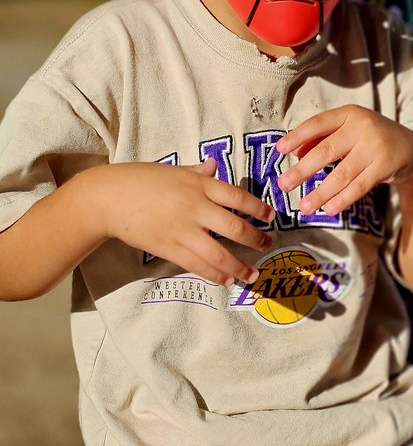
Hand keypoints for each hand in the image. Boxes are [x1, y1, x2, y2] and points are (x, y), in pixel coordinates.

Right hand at [99, 158, 273, 285]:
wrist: (109, 198)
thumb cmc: (140, 179)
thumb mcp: (172, 170)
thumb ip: (196, 171)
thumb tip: (213, 166)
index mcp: (198, 184)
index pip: (237, 197)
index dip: (258, 208)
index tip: (271, 217)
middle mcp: (195, 207)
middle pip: (235, 228)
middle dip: (255, 239)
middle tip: (267, 245)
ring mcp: (183, 230)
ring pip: (220, 253)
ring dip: (240, 267)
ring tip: (253, 274)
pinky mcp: (170, 248)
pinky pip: (198, 265)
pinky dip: (215, 274)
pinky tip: (226, 280)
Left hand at [276, 106, 412, 215]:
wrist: (412, 149)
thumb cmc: (370, 140)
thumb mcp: (349, 131)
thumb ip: (322, 137)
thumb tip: (294, 151)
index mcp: (349, 114)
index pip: (318, 123)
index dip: (297, 136)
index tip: (279, 150)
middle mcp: (362, 126)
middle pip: (326, 150)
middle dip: (302, 170)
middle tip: (283, 185)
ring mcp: (376, 146)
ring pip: (342, 173)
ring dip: (321, 192)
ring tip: (304, 207)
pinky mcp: (386, 166)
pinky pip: (359, 186)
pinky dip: (342, 199)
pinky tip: (328, 209)